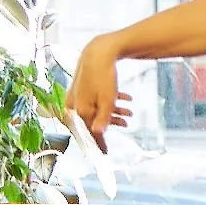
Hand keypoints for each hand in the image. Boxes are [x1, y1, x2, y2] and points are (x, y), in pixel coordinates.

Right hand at [66, 35, 132, 149]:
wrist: (98, 51)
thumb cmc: (102, 76)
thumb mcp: (107, 101)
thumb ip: (103, 119)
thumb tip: (98, 135)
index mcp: (79, 110)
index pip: (89, 132)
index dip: (99, 143)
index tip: (105, 152)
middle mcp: (75, 104)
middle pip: (93, 120)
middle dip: (111, 123)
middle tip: (125, 126)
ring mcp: (78, 95)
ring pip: (97, 109)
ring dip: (115, 111)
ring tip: (130, 112)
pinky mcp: (83, 87)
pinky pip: (96, 99)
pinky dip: (111, 100)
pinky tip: (126, 98)